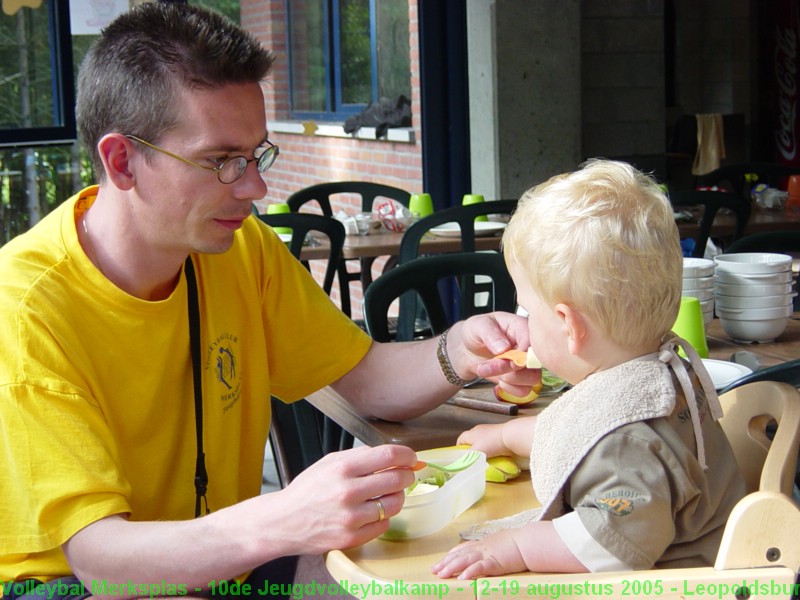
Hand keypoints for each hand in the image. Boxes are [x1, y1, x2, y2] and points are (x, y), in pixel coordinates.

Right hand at [274, 444, 416, 553]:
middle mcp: (348, 492)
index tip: (412, 458)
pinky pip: (384, 524)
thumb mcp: (329, 462)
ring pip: (395, 503)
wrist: (283, 522)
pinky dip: (383, 517)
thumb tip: (395, 455)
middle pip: (397, 479)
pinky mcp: (352, 538)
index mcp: (342, 468)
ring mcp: (351, 517)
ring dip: (397, 497)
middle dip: (407, 475)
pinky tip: (371, 512)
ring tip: (386, 494)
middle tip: (405, 475)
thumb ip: (361, 456)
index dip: (407, 455)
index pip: (389, 455)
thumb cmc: (308, 490)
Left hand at [432, 531, 526, 579]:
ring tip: (441, 575)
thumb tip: (493, 554)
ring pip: (464, 561)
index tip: (441, 561)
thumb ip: (494, 548)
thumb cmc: (519, 543)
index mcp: (483, 544)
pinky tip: (461, 578)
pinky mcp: (494, 563)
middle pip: (459, 555)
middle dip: (445, 563)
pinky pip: (479, 568)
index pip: (462, 549)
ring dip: (451, 568)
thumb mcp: (502, 544)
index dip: (450, 555)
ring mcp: (487, 554)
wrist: (529, 541)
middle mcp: (482, 548)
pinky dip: (469, 572)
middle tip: (434, 570)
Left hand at [449, 313, 537, 396]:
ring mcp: (527, 363)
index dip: (523, 351)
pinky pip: (524, 390)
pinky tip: (498, 379)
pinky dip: (509, 388)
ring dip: (508, 378)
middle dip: (509, 368)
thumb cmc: (476, 332)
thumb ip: (490, 334)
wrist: (469, 349)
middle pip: (534, 363)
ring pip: (532, 378)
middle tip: (489, 365)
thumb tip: (504, 348)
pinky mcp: (522, 378)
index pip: (533, 340)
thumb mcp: (478, 326)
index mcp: (521, 327)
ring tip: (488, 369)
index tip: (506, 355)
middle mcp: (528, 346)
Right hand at [456, 423, 507, 457]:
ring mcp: (490, 431)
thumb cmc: (491, 443)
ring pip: (482, 442)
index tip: (461, 458)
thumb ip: (468, 458)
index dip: (459, 448)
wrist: (511, 436)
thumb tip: (461, 463)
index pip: (460, 439)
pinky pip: (491, 443)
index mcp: (471, 433)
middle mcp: (479, 430)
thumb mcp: (476, 452)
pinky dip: (491, 448)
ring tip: (484, 458)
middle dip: (471, 450)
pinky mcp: (499, 434)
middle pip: (471, 440)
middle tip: (473, 459)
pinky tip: (494, 454)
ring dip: (482, 449)